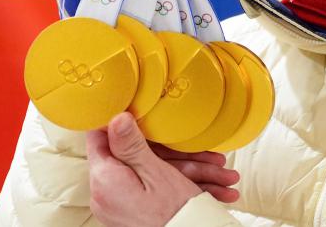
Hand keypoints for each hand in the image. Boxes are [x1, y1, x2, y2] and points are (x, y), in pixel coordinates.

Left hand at [87, 112, 239, 226]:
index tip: (138, 110)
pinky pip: (159, 192)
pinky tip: (217, 190)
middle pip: (141, 157)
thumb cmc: (172, 218)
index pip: (100, 138)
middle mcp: (107, 194)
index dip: (119, 121)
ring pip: (158, 175)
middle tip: (206, 154)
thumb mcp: (155, 173)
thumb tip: (115, 117)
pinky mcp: (135, 214)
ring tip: (225, 177)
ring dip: (193, 173)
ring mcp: (121, 206)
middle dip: (178, 154)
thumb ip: (131, 145)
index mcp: (105, 179)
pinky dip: (186, 188)